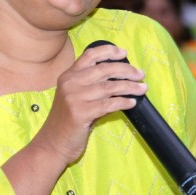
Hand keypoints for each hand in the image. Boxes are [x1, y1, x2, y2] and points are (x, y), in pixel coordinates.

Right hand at [30, 44, 146, 166]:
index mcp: (68, 76)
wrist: (53, 144)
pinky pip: (108, 104)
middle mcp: (70, 83)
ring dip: (130, 87)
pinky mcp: (80, 112)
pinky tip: (132, 102)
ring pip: (109, 87)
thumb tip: (119, 79)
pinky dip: (123, 102)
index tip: (124, 53)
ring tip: (142, 88)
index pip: (89, 56)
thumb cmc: (67, 122)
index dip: (108, 51)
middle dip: (126, 70)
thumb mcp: (75, 97)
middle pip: (104, 69)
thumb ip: (91, 86)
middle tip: (140, 74)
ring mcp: (74, 97)